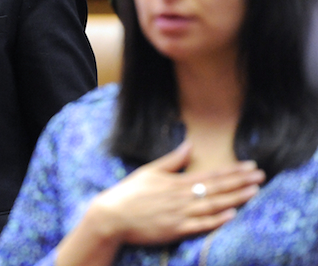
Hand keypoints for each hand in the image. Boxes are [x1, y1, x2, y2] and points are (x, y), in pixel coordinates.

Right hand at [62, 141, 263, 264]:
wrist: (112, 216)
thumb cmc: (129, 193)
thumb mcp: (149, 171)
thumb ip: (172, 160)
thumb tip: (189, 145)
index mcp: (177, 182)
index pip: (211, 174)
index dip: (233, 170)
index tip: (251, 166)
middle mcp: (182, 197)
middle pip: (217, 188)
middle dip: (241, 182)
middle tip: (261, 176)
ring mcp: (180, 214)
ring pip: (214, 205)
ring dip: (235, 198)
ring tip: (254, 192)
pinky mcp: (176, 229)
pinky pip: (201, 225)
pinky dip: (217, 220)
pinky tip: (231, 215)